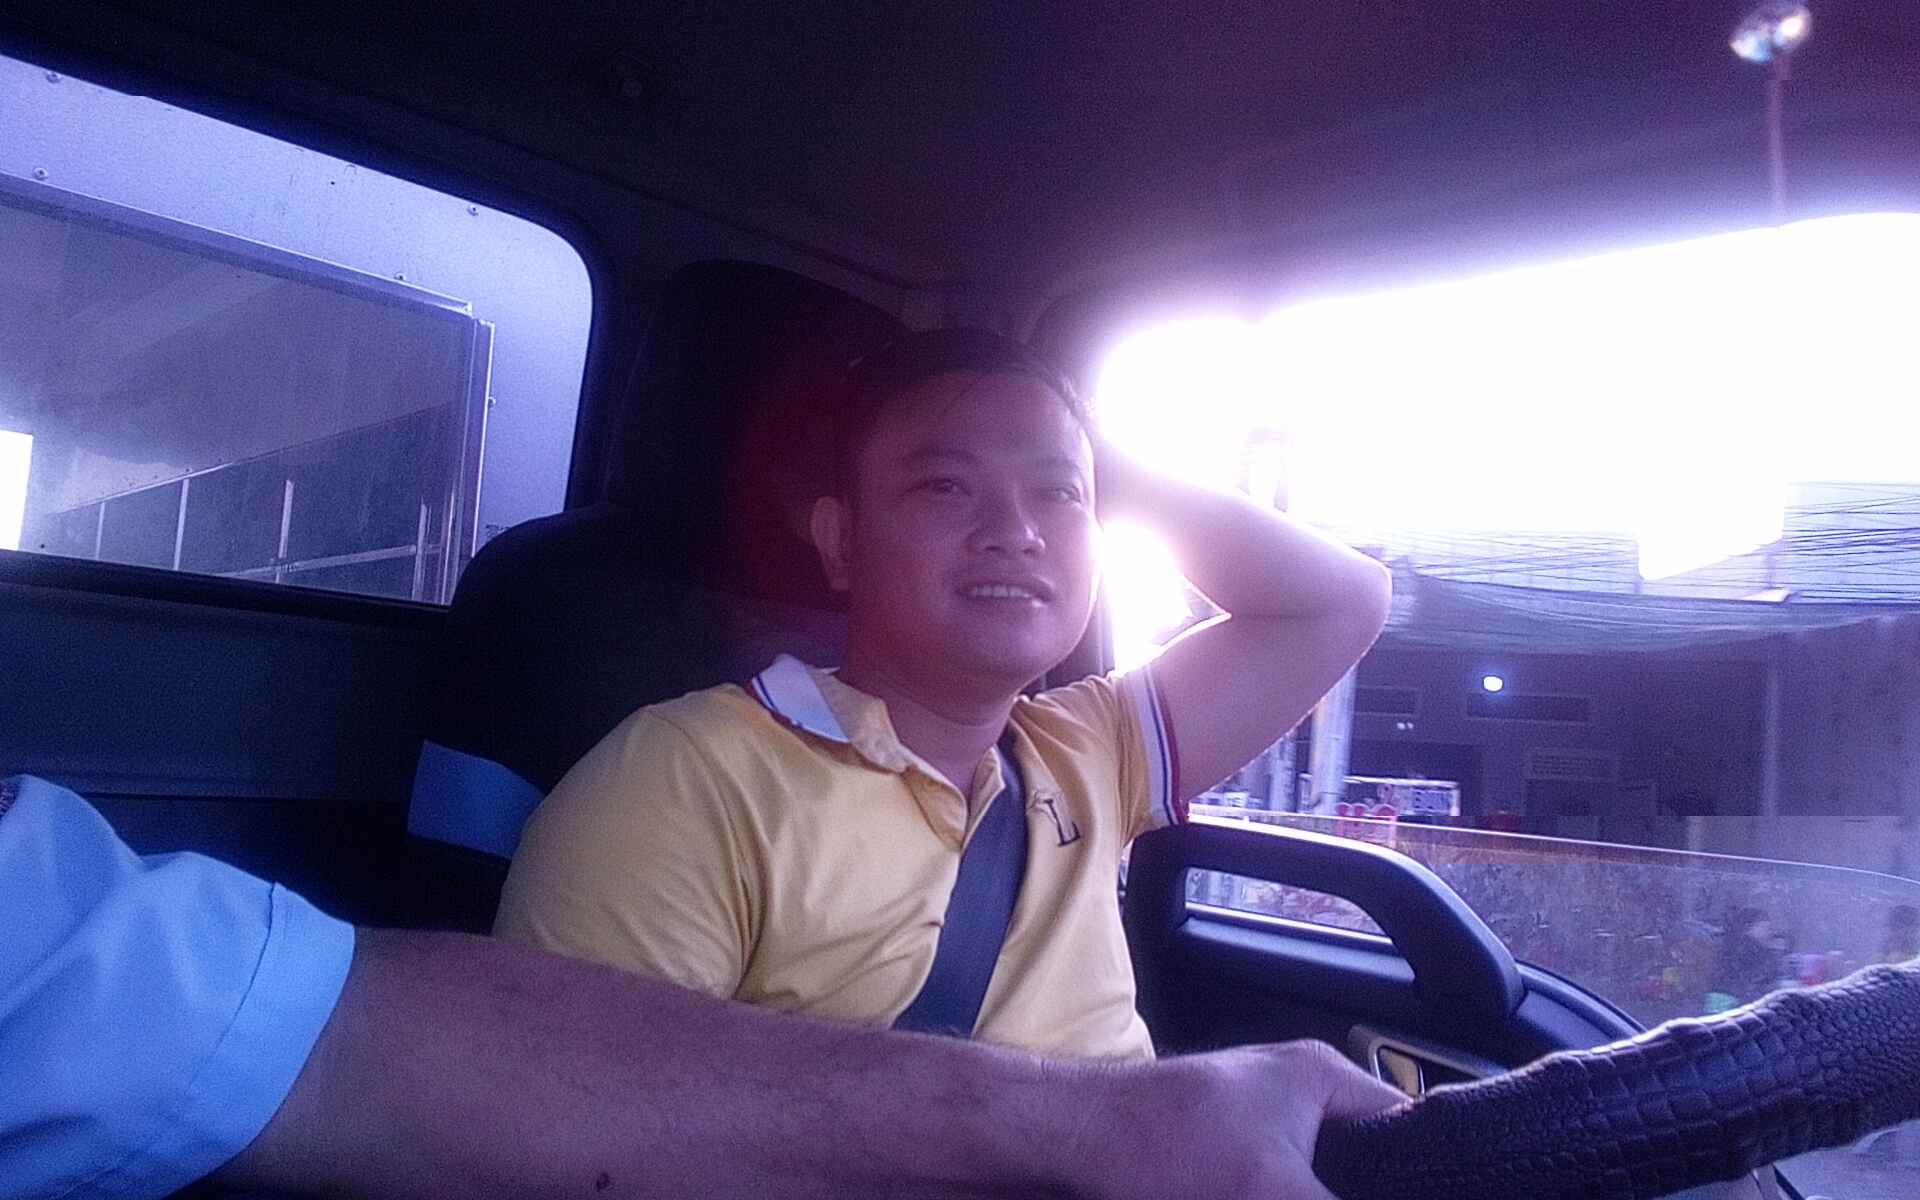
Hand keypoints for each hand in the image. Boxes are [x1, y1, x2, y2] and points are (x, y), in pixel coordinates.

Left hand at [1079, 1040, 1406, 1199]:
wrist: (1074, 1142)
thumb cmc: (1163, 1143)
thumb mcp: (1273, 1192)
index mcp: (1322, 1077)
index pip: (1407, 1126)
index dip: (1421, 1171)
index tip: (1432, 1190)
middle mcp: (1298, 1091)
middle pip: (1364, 1160)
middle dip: (1362, 1184)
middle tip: (1385, 1198)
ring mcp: (1261, 1122)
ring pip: (1319, 1175)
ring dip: (1317, 1192)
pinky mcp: (1229, 1155)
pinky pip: (1281, 1184)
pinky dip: (1286, 1195)